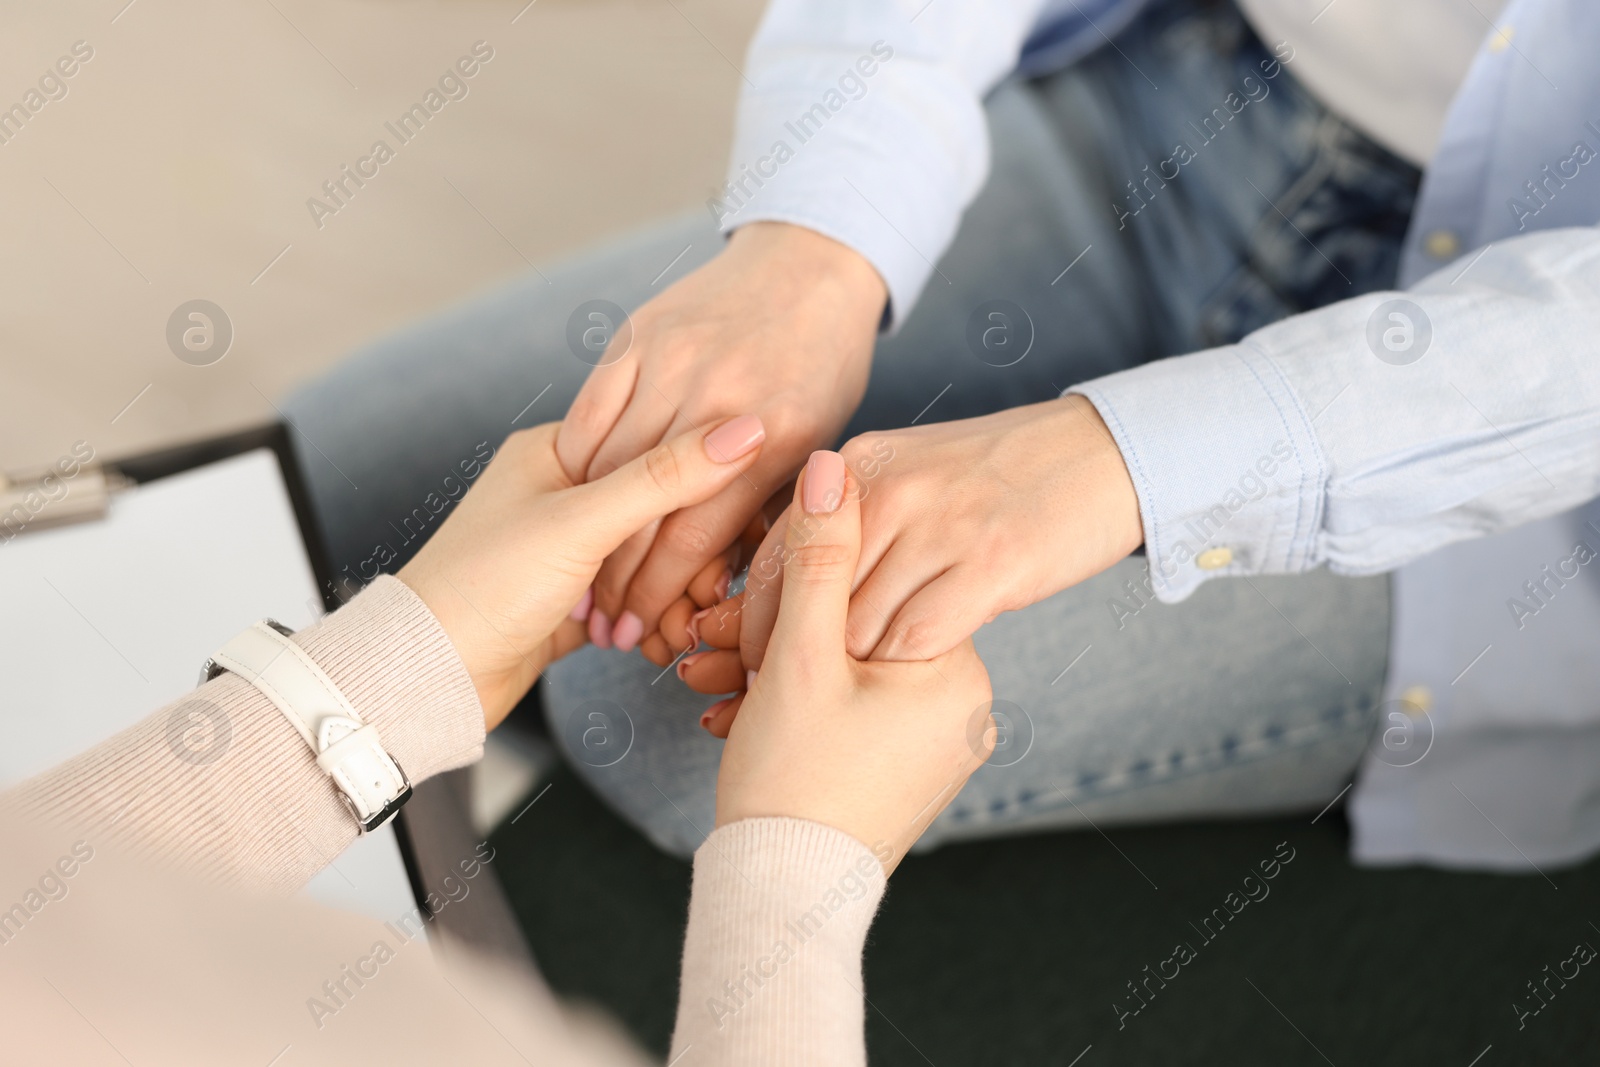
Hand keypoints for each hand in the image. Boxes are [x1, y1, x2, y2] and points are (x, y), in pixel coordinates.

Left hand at [398, 417, 764, 729]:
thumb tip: (746, 429)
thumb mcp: (583, 523)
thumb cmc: (484, 585)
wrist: (427, 674)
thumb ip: (666, 477)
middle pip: (662, 509)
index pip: (658, 447)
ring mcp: (570, 547)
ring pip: (653, 560)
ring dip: (672, 598)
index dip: (705, 490)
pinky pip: (634, 599)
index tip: (737, 530)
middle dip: (691, 561)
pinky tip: (655, 644)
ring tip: (676, 632)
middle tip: (708, 598)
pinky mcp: (573, 597)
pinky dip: (650, 621)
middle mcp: (566, 491)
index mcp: (559, 449)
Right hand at [555, 221, 885, 653]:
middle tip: (604, 625)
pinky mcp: (637, 334)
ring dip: (584, 532)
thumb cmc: (822, 367)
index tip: (640, 633)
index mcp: (776, 435)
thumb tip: (729, 589)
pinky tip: (571, 503)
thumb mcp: (817, 443)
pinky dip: (575, 465)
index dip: (658, 596)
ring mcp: (673, 360)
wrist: (809, 265)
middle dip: (616, 581)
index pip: (693, 537)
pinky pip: (589, 412)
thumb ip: (773, 507)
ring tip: (579, 580)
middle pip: (642, 511)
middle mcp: (720, 396)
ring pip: (606, 467)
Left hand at [678, 395, 1141, 697]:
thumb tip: (787, 578)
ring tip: (822, 716)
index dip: (751, 622)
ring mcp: (939, 525)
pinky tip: (894, 695)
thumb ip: (847, 517)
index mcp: (858, 463)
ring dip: (836, 680)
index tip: (739, 667)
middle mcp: (888, 489)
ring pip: (853, 627)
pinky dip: (896, 676)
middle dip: (774, 661)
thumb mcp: (908, 472)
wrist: (1100, 454)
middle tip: (759, 705)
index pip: (776, 556)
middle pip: (803, 598)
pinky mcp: (990, 564)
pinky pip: (914, 640)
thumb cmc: (1000, 477)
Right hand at [713, 451, 993, 872]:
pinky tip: (734, 709)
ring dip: (768, 671)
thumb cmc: (791, 783)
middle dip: (770, 632)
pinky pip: (844, 711)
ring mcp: (932, 739)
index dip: (794, 583)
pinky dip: (792, 707)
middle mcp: (960, 703)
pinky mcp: (901, 766)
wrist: (781, 900)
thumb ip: (816, 556)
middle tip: (705, 639)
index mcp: (955, 668)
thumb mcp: (798, 657)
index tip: (736, 602)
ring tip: (705, 677)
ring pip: (840, 671)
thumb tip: (833, 464)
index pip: (876, 579)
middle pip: (853, 628)